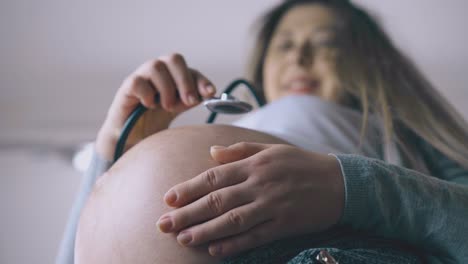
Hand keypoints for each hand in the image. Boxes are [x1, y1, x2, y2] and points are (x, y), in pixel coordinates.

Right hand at [96, 53, 216, 160]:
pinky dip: (147, 94)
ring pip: (157, 67)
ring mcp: (141, 76)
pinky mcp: (126, 87)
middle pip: (175, 59)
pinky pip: (138, 82)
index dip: (201, 80)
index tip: (210, 93)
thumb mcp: (177, 108)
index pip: (191, 70)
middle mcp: (158, 70)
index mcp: (173, 75)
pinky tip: (149, 106)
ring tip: (167, 107)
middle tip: (189, 102)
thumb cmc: (155, 118)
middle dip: (185, 81)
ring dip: (167, 89)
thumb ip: (190, 99)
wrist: (132, 136)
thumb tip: (209, 93)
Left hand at [157, 142, 344, 256]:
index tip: (168, 199)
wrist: (340, 182)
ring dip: (205, 231)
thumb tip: (210, 153)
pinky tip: (215, 251)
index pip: (214, 176)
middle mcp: (260, 184)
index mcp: (255, 164)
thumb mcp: (271, 149)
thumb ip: (239, 151)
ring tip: (183, 239)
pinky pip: (255, 237)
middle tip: (163, 225)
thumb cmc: (301, 163)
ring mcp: (272, 206)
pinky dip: (234, 244)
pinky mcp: (284, 224)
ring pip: (232, 221)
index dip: (189, 188)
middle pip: (217, 200)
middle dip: (188, 213)